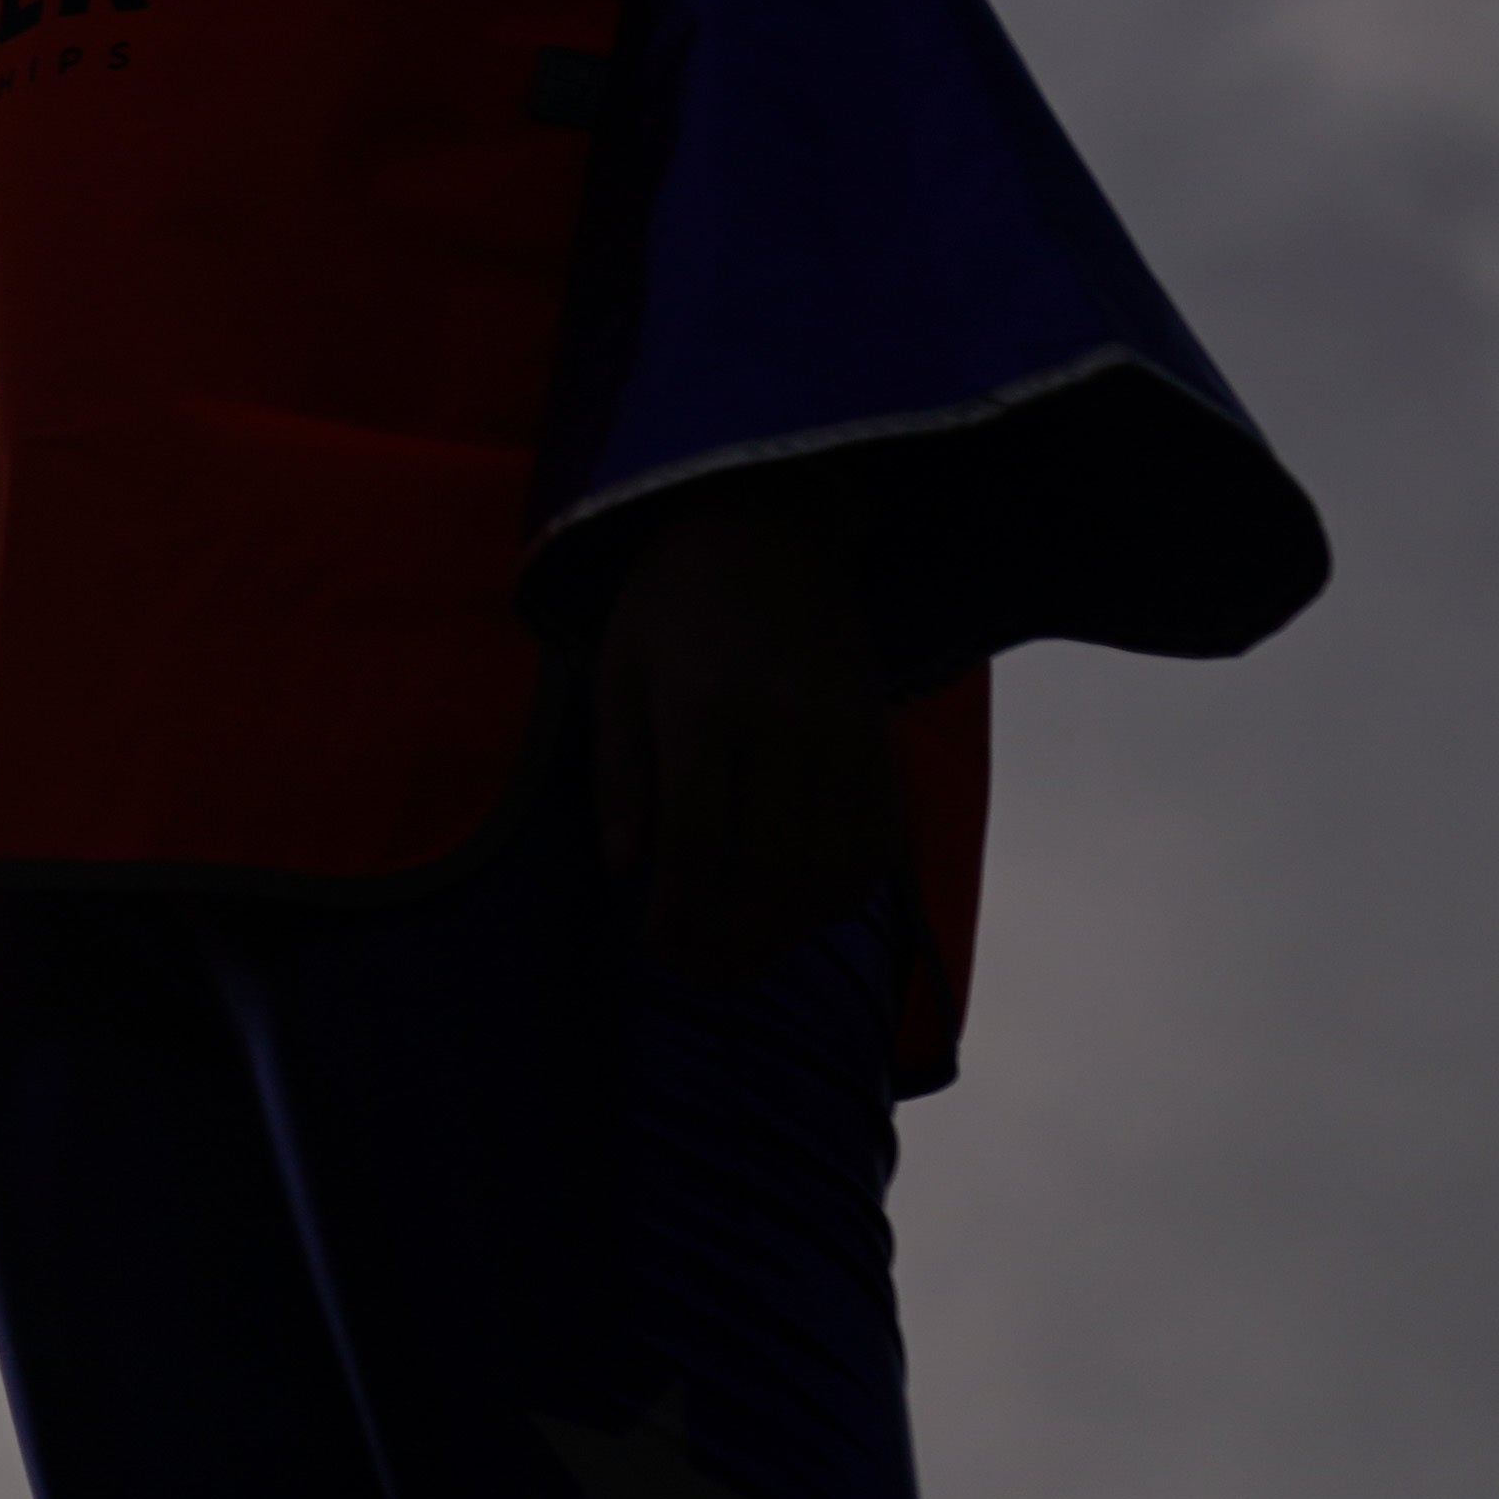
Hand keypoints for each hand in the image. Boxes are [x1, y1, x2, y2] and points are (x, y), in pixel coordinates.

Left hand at [589, 466, 896, 983]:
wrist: (771, 529)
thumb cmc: (672, 602)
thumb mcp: (616, 670)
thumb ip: (620, 771)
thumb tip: (627, 868)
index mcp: (706, 707)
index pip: (697, 841)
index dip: (678, 911)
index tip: (657, 946)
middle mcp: (786, 728)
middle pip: (772, 870)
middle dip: (735, 939)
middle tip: (700, 969)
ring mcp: (846, 737)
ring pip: (833, 868)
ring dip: (790, 929)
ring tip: (745, 952)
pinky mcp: (882, 741)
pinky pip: (878, 841)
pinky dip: (843, 891)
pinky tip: (803, 909)